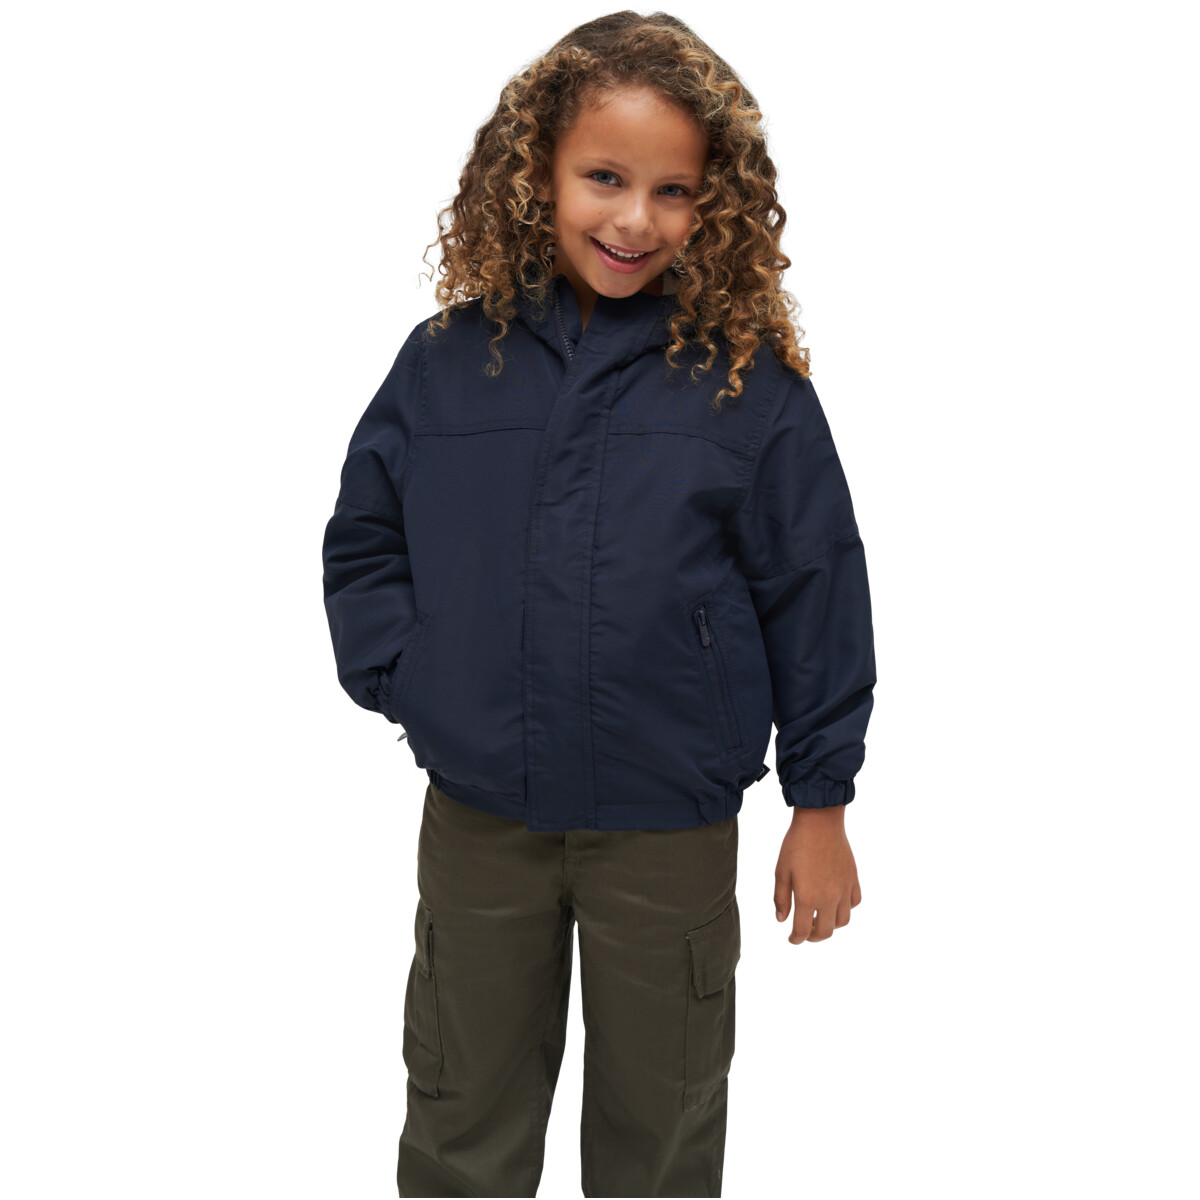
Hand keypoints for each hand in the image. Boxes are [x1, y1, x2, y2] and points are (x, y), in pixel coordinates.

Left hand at [774, 804, 860, 943]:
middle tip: (805, 932)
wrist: (820, 822)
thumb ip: (781, 898)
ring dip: (830, 925)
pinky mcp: (853, 879)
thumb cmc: (796, 844)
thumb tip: (782, 920)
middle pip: (825, 932)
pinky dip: (845, 909)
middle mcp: (829, 897)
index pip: (802, 931)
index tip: (792, 939)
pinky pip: (854, 903)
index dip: (796, 939)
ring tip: (819, 918)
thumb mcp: (781, 871)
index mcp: (807, 897)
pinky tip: (835, 902)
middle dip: (813, 937)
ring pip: (843, 921)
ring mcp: (844, 889)